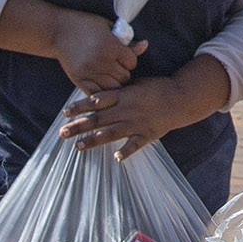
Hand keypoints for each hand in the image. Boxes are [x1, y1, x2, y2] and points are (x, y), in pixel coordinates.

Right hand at [47, 11, 142, 94]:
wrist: (58, 31)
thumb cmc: (85, 26)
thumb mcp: (108, 28)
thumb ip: (127, 40)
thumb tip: (145, 45)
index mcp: (110, 46)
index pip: (131, 62)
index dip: (129, 59)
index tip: (123, 56)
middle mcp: (101, 61)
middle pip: (124, 77)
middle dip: (123, 72)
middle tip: (116, 67)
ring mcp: (90, 72)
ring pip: (113, 88)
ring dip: (113, 83)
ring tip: (109, 75)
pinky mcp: (79, 80)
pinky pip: (97, 94)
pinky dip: (101, 91)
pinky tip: (100, 83)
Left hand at [62, 73, 210, 158]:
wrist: (181, 98)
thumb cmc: (156, 88)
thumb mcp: (135, 83)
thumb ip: (118, 90)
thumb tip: (98, 95)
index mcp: (123, 95)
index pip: (96, 101)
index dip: (80, 107)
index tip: (65, 112)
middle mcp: (126, 110)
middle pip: (98, 119)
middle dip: (79, 126)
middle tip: (62, 132)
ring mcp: (136, 123)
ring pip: (111, 133)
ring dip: (93, 140)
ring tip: (78, 146)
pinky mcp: (147, 134)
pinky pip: (135, 144)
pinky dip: (126, 151)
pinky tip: (115, 158)